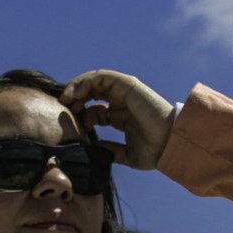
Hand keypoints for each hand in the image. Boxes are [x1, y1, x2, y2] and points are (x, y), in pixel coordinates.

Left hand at [60, 70, 175, 170]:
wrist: (170, 145)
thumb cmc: (155, 151)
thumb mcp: (126, 155)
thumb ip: (110, 150)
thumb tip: (93, 149)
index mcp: (121, 117)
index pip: (94, 111)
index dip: (80, 116)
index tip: (71, 127)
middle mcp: (122, 102)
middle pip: (92, 94)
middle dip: (75, 100)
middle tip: (63, 109)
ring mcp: (125, 92)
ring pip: (94, 81)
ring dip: (76, 88)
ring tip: (66, 99)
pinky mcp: (127, 85)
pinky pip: (101, 77)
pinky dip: (85, 81)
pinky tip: (75, 93)